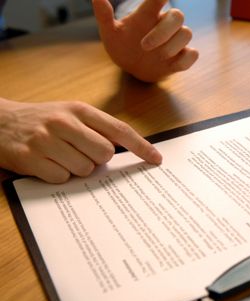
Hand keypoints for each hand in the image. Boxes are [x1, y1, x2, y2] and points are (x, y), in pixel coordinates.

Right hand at [0, 98, 161, 182]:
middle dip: (97, 159)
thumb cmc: (42, 120)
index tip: (156, 159)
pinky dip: (58, 175)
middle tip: (79, 152)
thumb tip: (123, 150)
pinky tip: (46, 163)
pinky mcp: (30, 158)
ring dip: (76, 168)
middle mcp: (64, 122)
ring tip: (60, 156)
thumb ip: (96, 129)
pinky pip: (62, 178)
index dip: (141, 146)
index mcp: (79, 110)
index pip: (119, 129)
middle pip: (104, 154)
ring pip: (85, 169)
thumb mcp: (70, 114)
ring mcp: (46, 140)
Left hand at [92, 0, 198, 81]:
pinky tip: (172, 64)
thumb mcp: (110, 32)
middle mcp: (164, 25)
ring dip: (172, 46)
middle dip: (163, 31)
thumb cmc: (122, 46)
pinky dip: (186, 59)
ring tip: (157, 57)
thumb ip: (104, 15)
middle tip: (144, 46)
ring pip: (186, 34)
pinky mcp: (181, 58)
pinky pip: (193, 54)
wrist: (132, 68)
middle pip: (178, 16)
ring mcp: (175, 42)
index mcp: (148, 14)